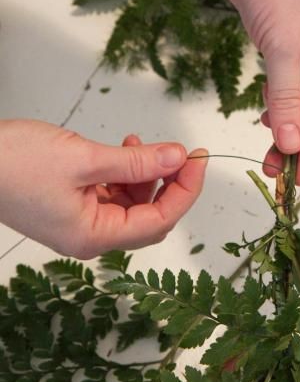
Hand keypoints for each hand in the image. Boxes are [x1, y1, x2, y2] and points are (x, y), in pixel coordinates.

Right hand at [0, 119, 207, 258]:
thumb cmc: (10, 163)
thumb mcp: (83, 158)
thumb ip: (136, 162)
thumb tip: (179, 158)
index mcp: (93, 236)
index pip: (159, 221)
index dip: (186, 190)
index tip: (199, 160)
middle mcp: (90, 237)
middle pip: (149, 216)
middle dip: (169, 183)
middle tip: (182, 153)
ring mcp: (81, 222)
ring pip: (133, 203)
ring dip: (145, 174)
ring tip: (140, 144)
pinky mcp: (72, 206)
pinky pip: (113, 194)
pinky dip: (125, 173)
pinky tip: (125, 149)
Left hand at [213, 0, 299, 184]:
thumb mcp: (282, 44)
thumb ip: (286, 97)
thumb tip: (289, 144)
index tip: (299, 175)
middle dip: (298, 140)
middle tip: (277, 172)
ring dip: (286, 125)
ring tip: (270, 154)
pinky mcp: (288, 44)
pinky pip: (288, 84)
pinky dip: (278, 102)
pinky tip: (268, 118)